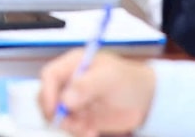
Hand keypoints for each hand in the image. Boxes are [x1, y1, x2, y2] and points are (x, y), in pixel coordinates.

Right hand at [38, 49, 156, 135]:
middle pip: (47, 97)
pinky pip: (71, 127)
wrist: (147, 99)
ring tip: (89, 130)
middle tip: (72, 125)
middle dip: (55, 113)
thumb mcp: (109, 78)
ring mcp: (74, 100)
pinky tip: (92, 132)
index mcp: (73, 65)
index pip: (49, 76)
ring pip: (57, 115)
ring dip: (69, 126)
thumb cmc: (129, 81)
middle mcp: (69, 82)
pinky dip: (78, 132)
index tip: (54, 111)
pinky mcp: (81, 116)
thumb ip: (86, 85)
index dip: (48, 92)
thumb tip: (65, 100)